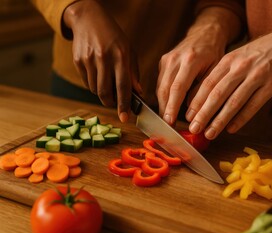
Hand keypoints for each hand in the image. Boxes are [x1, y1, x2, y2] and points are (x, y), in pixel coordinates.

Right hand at [63, 0, 141, 122]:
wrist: (89, 19)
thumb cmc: (114, 37)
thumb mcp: (129, 50)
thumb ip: (133, 73)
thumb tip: (138, 93)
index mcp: (121, 56)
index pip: (123, 86)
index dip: (124, 104)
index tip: (125, 118)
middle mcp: (104, 58)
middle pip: (105, 92)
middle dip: (110, 103)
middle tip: (115, 104)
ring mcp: (89, 59)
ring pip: (95, 89)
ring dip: (102, 94)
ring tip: (107, 85)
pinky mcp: (78, 61)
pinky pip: (86, 82)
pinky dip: (93, 85)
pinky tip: (98, 76)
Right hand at [156, 32, 223, 124]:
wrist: (205, 33)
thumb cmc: (214, 53)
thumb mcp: (215, 71)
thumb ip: (203, 91)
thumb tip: (191, 112)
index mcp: (190, 60)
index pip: (177, 88)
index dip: (172, 107)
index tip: (170, 122)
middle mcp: (174, 58)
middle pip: (164, 89)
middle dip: (164, 109)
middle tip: (166, 126)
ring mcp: (166, 59)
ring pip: (159, 87)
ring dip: (162, 105)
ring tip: (166, 121)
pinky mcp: (163, 62)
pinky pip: (160, 83)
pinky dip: (163, 96)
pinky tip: (167, 108)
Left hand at [186, 24, 271, 138]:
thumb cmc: (261, 53)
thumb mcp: (238, 57)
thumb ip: (223, 73)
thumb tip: (204, 96)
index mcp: (229, 60)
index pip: (207, 83)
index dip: (196, 101)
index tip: (187, 116)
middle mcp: (240, 67)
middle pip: (217, 94)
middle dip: (203, 114)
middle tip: (193, 128)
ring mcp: (256, 76)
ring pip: (234, 102)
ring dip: (219, 120)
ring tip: (210, 133)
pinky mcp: (271, 85)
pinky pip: (253, 105)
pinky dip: (241, 119)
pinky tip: (231, 129)